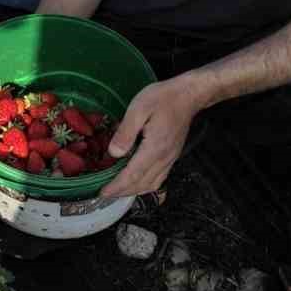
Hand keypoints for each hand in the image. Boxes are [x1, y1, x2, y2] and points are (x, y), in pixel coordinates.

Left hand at [98, 77, 207, 199]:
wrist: (188, 95)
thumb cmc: (163, 98)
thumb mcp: (138, 109)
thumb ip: (125, 132)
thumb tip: (114, 153)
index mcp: (155, 148)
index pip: (133, 175)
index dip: (117, 187)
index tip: (103, 193)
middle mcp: (164, 158)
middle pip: (142, 184)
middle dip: (123, 192)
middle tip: (105, 194)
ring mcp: (170, 158)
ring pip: (152, 184)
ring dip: (134, 191)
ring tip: (117, 190)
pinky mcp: (172, 156)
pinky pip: (159, 178)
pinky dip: (145, 184)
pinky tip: (135, 181)